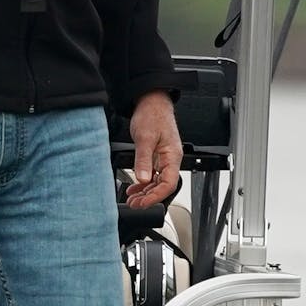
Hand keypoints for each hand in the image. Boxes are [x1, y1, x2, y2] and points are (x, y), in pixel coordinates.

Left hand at [123, 90, 181, 208]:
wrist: (151, 101)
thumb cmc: (153, 115)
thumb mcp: (145, 138)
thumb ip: (144, 160)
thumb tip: (142, 179)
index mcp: (172, 156)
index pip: (168, 184)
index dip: (156, 196)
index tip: (143, 202)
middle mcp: (170, 159)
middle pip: (163, 186)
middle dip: (149, 197)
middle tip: (134, 204)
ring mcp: (163, 158)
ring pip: (157, 182)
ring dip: (145, 192)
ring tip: (133, 199)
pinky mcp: (156, 156)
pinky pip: (152, 174)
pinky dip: (143, 182)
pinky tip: (135, 187)